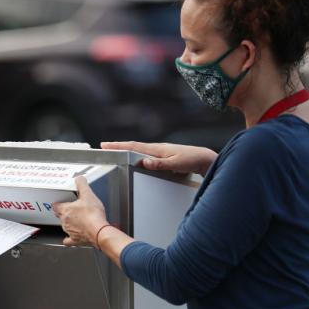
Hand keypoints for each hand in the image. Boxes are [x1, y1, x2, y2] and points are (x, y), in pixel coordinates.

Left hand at [52, 177, 108, 246]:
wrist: (99, 231)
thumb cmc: (93, 215)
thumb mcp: (88, 195)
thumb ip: (82, 185)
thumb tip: (79, 178)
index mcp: (65, 210)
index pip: (56, 206)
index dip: (58, 204)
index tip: (60, 202)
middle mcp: (65, 222)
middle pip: (60, 216)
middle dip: (64, 213)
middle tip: (71, 209)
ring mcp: (69, 231)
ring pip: (65, 227)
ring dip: (69, 223)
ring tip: (77, 220)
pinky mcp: (76, 240)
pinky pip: (69, 240)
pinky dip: (70, 239)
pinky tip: (74, 236)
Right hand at [101, 141, 216, 175]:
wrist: (204, 159)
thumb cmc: (192, 160)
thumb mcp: (176, 163)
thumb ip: (160, 164)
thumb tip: (144, 162)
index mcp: (157, 149)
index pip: (134, 146)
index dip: (119, 146)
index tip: (105, 144)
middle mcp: (157, 149)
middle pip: (133, 147)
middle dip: (118, 146)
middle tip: (104, 146)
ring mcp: (160, 152)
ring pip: (139, 150)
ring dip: (126, 150)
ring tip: (115, 151)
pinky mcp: (163, 156)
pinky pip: (145, 154)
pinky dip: (136, 154)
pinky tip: (134, 158)